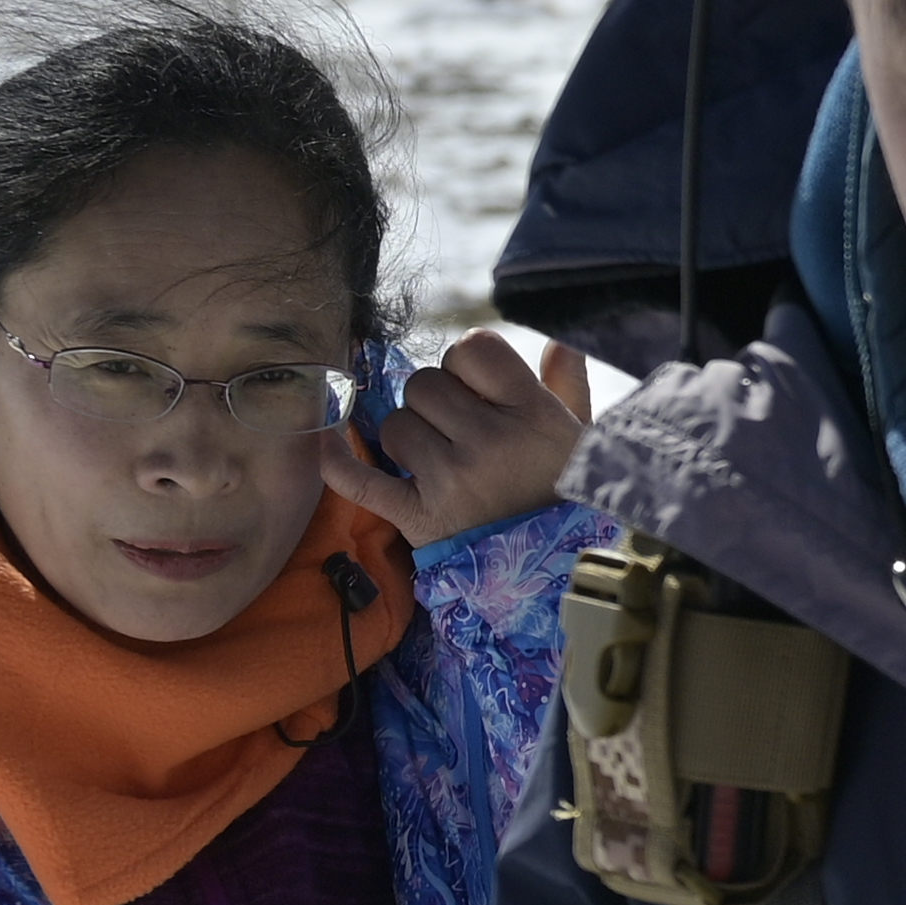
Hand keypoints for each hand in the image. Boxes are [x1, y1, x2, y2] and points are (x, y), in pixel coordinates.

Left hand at [314, 327, 592, 549]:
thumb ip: (567, 383)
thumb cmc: (564, 489)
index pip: (472, 349)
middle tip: (457, 429)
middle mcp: (490, 441)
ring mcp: (451, 479)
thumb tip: (558, 341)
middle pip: (423, 384)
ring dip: (408, 437)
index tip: (477, 387)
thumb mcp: (579, 434)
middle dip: (435, 401)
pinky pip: (360, 479)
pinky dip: (337, 462)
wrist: (559, 562)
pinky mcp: (419, 515)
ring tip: (438, 460)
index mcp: (533, 412)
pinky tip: (326, 443)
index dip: (466, 364)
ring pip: (394, 424)